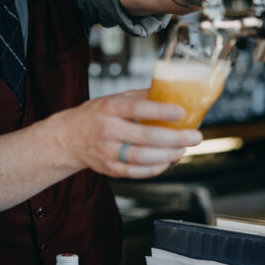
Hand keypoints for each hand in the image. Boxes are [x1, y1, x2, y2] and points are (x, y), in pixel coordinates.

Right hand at [54, 89, 201, 178]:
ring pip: (142, 158)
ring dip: (168, 155)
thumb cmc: (96, 115)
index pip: (138, 108)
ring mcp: (107, 152)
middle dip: (175, 138)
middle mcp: (108, 130)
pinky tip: (167, 161)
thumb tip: (170, 92)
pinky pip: (135, 172)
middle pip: (146, 137)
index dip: (162, 111)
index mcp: (110, 108)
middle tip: (195, 136)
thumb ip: (141, 96)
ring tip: (183, 149)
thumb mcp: (114, 98)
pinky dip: (155, 169)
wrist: (68, 137)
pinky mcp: (109, 169)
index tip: (182, 112)